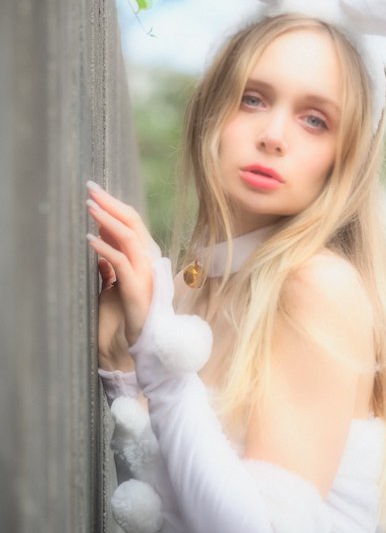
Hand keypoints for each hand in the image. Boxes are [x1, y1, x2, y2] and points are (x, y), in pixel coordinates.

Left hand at [86, 181, 159, 348]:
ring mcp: (145, 273)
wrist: (135, 343)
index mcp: (145, 256)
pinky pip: (121, 263)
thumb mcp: (114, 280)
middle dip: (110, 203)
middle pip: (132, 222)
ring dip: (106, 220)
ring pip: (128, 237)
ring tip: (89, 208)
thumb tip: (98, 235)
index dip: (114, 205)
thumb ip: (110, 259)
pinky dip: (105, 248)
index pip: (132, 222)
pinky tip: (89, 239)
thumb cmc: (124, 314)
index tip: (95, 192)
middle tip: (90, 188)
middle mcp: (149, 260)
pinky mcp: (137, 288)